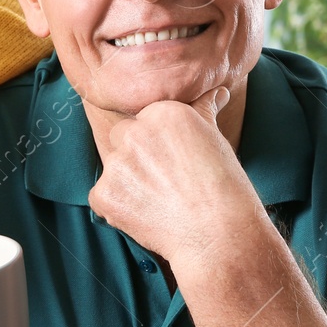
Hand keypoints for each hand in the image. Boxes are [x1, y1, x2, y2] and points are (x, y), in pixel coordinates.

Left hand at [87, 87, 258, 266]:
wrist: (218, 234)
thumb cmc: (223, 187)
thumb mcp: (215, 139)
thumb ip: (204, 111)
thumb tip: (216, 92)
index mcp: (161, 112)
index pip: (144, 120)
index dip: (159, 144)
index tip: (175, 162)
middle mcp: (134, 132)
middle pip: (123, 139)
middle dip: (138, 158)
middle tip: (166, 182)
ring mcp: (116, 164)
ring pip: (114, 169)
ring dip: (129, 183)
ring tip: (161, 201)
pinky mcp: (104, 194)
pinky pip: (103, 197)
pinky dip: (119, 208)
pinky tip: (147, 216)